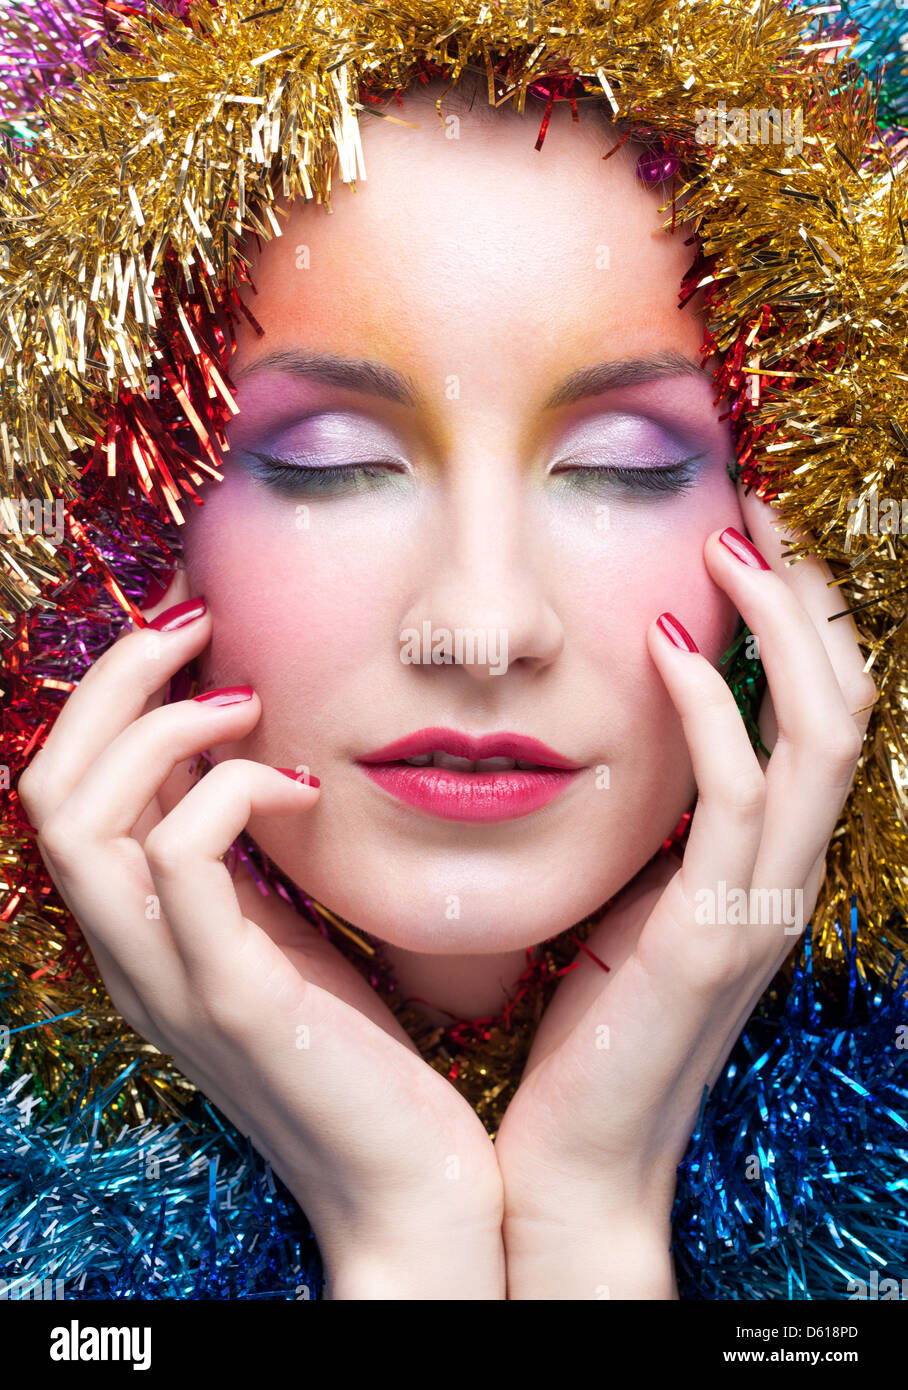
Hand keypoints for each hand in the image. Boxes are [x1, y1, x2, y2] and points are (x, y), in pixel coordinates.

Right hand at [18, 572, 504, 1299]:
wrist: (406, 1185)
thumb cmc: (356, 1050)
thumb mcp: (281, 928)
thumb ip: (239, 854)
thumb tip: (239, 745)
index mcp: (138, 933)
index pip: (66, 791)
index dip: (111, 697)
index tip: (192, 633)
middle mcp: (129, 955)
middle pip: (48, 788)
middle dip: (113, 684)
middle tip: (197, 626)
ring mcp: (167, 980)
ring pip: (81, 820)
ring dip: (160, 730)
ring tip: (246, 700)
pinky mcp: (230, 999)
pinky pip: (181, 863)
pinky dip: (232, 793)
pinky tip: (303, 788)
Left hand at [495, 484, 875, 1298]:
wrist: (574, 1157)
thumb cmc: (589, 1028)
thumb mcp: (629, 900)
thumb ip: (653, 828)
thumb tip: (624, 741)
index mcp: (767, 862)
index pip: (819, 714)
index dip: (802, 620)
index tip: (745, 538)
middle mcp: (786, 873)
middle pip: (846, 702)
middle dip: (809, 597)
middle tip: (751, 512)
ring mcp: (762, 901)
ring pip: (820, 733)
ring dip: (782, 626)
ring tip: (727, 545)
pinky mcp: (713, 929)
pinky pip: (736, 791)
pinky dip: (710, 705)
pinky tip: (663, 643)